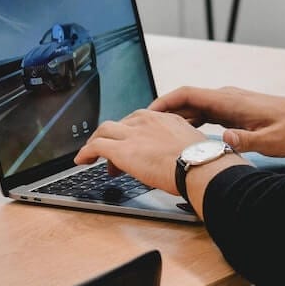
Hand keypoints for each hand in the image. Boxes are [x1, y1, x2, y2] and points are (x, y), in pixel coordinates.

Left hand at [74, 110, 205, 194]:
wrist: (201, 166)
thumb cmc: (203, 163)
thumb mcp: (191, 146)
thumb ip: (177, 147)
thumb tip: (173, 160)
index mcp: (165, 119)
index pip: (138, 121)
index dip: (130, 135)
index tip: (131, 148)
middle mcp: (147, 121)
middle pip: (120, 124)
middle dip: (114, 140)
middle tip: (112, 157)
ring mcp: (133, 134)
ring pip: (104, 131)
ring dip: (96, 143)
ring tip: (91, 156)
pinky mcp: (122, 149)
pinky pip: (96, 146)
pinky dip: (86, 152)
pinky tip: (81, 161)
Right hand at [150, 85, 284, 156]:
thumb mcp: (271, 141)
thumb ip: (245, 141)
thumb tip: (223, 140)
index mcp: (229, 101)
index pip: (187, 94)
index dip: (164, 102)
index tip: (146, 114)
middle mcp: (226, 98)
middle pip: (186, 102)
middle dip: (163, 113)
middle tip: (143, 129)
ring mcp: (230, 104)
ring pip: (194, 109)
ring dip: (176, 119)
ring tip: (157, 136)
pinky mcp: (235, 113)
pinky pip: (205, 115)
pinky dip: (191, 123)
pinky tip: (184, 138)